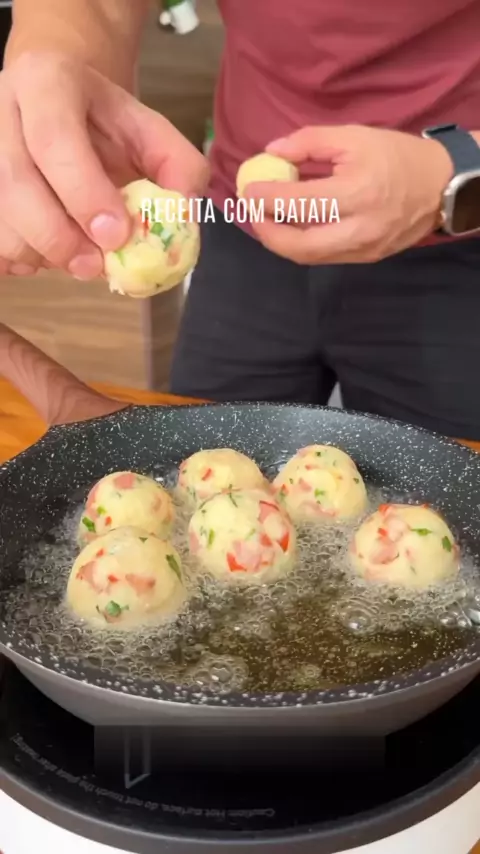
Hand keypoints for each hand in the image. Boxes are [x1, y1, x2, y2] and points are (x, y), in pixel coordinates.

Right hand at [0, 52, 208, 278]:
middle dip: (61, 239)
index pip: (54, 139)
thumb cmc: (104, 124)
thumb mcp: (149, 129)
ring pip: (1, 222)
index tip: (117, 235)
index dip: (84, 194)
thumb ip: (179, 166)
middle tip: (97, 265)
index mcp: (47, 83)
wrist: (58, 105)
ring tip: (78, 254)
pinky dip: (23, 260)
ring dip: (43, 255)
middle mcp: (1, 112)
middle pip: (16, 187)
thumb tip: (184, 215)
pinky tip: (49, 252)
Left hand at [244, 125, 452, 263]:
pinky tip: (290, 228)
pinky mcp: (366, 259)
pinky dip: (301, 244)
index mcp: (358, 192)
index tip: (249, 189)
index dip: (267, 198)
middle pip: (299, 245)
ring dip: (280, 241)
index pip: (300, 203)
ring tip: (265, 220)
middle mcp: (360, 228)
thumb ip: (309, 142)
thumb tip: (271, 152)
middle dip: (267, 231)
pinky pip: (324, 257)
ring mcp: (363, 249)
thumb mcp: (354, 136)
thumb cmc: (395, 156)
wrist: (439, 185)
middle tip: (251, 213)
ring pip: (308, 256)